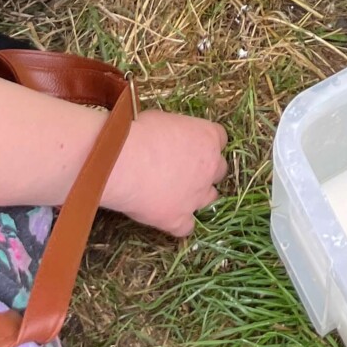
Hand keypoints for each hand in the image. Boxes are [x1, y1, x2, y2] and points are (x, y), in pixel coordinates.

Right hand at [104, 110, 227, 237]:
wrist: (125, 162)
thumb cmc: (142, 133)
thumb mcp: (165, 120)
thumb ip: (177, 132)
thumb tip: (170, 136)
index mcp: (208, 138)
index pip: (220, 139)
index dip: (206, 143)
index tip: (193, 144)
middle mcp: (209, 168)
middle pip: (219, 169)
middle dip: (206, 170)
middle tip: (186, 169)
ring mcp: (196, 196)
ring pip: (210, 199)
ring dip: (198, 196)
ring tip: (179, 194)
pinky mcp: (179, 219)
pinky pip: (187, 227)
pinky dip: (179, 224)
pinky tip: (167, 218)